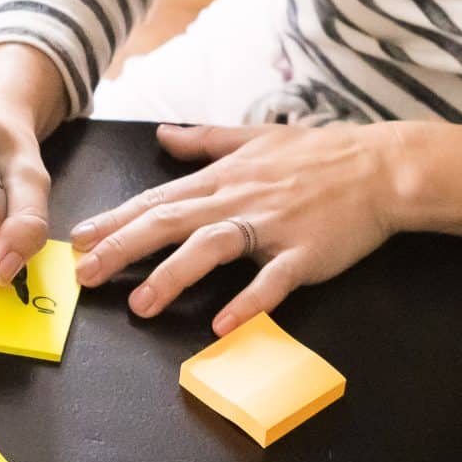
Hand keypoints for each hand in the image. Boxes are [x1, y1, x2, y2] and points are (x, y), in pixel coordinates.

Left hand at [70, 123, 403, 337]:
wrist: (381, 166)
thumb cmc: (320, 154)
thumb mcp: (255, 137)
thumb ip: (205, 142)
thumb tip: (164, 136)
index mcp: (224, 177)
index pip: (158, 198)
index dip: (117, 218)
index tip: (80, 237)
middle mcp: (238, 199)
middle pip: (171, 221)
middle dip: (123, 247)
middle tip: (86, 272)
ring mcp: (271, 226)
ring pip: (212, 248)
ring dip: (172, 275)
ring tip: (140, 304)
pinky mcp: (303, 253)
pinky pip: (272, 280)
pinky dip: (247, 302)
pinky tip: (222, 326)